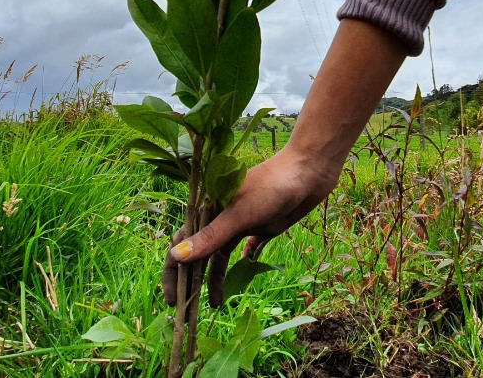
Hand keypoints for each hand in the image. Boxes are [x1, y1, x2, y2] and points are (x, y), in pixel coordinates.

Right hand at [162, 147, 339, 306]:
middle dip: (193, 281)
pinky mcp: (261, 228)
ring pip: (221, 255)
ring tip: (216, 303)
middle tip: (189, 311)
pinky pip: (247, 249)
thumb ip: (210, 237)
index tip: (173, 300)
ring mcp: (241, 223)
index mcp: (208, 209)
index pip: (182, 243)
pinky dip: (242, 263)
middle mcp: (220, 217)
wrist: (309, 171)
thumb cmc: (271, 187)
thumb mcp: (239, 214)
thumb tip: (176, 257)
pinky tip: (240, 279)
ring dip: (216, 278)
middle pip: (200, 253)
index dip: (174, 272)